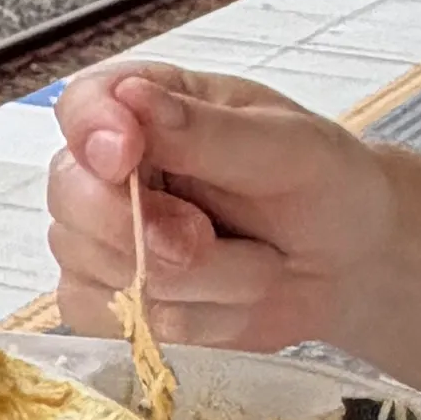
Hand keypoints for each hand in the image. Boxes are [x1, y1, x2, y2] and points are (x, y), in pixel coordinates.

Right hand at [43, 63, 395, 356]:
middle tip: (209, 238)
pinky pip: (111, 320)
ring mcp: (102, 237)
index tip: (127, 154)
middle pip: (72, 198)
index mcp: (147, 106)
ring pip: (101, 270)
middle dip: (149, 231)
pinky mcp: (111, 299)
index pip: (82, 107)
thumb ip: (208, 131)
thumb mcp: (286, 146)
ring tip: (254, 264)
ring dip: (196, 282)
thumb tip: (134, 99)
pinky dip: (184, 319)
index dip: (92, 132)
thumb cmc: (323, 186)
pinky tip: (225, 299)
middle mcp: (111, 169)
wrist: (348, 263)